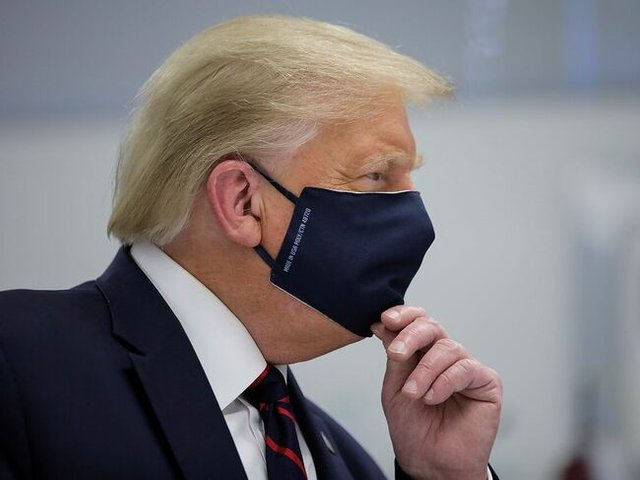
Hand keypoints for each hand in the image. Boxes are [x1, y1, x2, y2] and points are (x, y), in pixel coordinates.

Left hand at [371, 306, 501, 479]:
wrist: (430, 464)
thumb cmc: (413, 428)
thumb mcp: (394, 387)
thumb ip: (394, 356)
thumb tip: (383, 323)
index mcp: (423, 353)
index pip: (418, 322)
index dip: (404, 315)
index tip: (386, 319)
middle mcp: (446, 357)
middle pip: (432, 327)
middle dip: (411, 335)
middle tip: (396, 353)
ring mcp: (467, 368)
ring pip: (448, 348)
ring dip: (425, 370)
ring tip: (413, 394)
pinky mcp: (487, 383)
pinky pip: (466, 369)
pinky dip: (445, 381)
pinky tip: (432, 398)